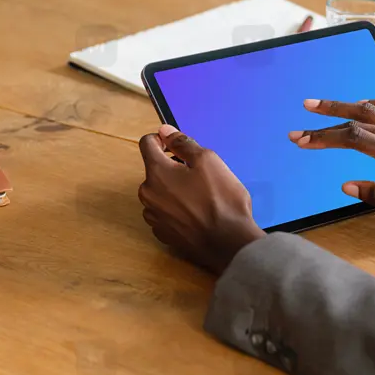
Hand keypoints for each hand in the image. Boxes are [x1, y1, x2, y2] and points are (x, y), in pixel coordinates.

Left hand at [138, 124, 265, 274]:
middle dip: (173, 168)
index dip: (162, 139)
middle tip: (199, 176)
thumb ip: (183, 143)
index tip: (176, 145)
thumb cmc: (221, 201)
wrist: (228, 243)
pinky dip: (177, 210)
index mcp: (156, 173)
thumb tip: (165, 131)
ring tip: (200, 197)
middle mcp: (149, 195)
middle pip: (155, 170)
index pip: (146, 143)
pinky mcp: (163, 234)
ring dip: (174, 190)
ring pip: (160, 193)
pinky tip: (196, 214)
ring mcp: (154, 217)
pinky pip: (166, 213)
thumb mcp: (208, 161)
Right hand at [289, 99, 374, 222]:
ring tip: (320, 105)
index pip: (353, 137)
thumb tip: (347, 185)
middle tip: (299, 122)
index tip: (300, 140)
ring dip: (344, 106)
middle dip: (325, 119)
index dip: (324, 137)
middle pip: (358, 117)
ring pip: (372, 109)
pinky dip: (371, 105)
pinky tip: (364, 106)